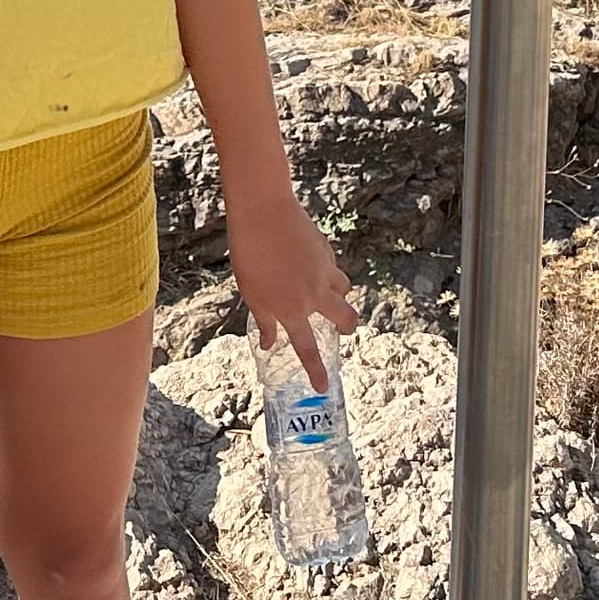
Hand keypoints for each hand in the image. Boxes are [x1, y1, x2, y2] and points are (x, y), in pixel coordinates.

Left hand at [227, 188, 360, 388]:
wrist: (263, 212)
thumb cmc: (250, 255)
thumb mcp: (252, 294)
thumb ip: (265, 321)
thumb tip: (269, 343)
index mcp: (291, 310)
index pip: (307, 349)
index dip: (316, 371)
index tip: (323, 387)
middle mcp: (313, 295)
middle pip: (345, 318)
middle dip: (348, 326)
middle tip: (344, 327)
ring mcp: (324, 272)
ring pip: (344, 289)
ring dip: (338, 294)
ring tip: (323, 290)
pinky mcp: (326, 251)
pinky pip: (332, 266)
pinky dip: (326, 270)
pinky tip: (309, 262)